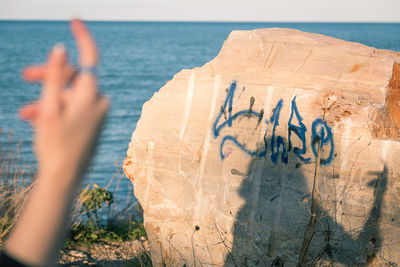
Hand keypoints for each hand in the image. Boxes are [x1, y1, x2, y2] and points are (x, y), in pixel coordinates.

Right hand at [19, 20, 108, 178]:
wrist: (65, 179)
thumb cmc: (56, 145)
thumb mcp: (50, 107)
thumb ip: (55, 77)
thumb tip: (61, 49)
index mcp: (92, 95)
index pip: (90, 57)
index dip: (82, 37)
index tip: (73, 20)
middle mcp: (99, 102)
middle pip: (73, 78)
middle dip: (49, 77)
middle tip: (24, 77)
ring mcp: (98, 114)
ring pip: (69, 96)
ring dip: (48, 99)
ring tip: (25, 113)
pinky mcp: (93, 124)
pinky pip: (74, 109)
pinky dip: (57, 110)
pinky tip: (38, 120)